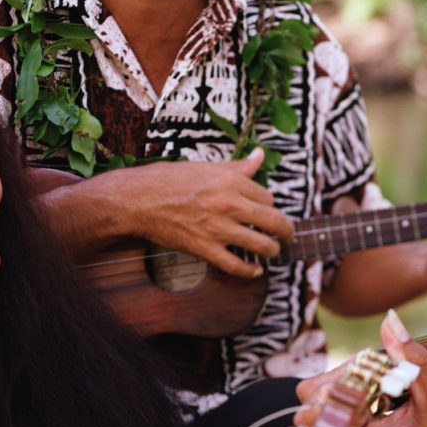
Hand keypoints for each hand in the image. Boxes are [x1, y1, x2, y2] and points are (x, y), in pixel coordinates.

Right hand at [105, 148, 293, 276]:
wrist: (137, 200)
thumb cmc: (168, 180)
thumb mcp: (206, 167)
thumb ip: (237, 166)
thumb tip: (259, 156)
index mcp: (231, 181)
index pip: (267, 197)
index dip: (269, 205)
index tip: (266, 210)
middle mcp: (229, 204)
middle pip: (273, 221)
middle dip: (286, 230)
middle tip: (288, 234)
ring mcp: (217, 228)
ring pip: (261, 245)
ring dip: (273, 250)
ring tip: (274, 251)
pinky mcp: (204, 248)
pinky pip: (235, 265)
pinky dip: (249, 271)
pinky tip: (256, 270)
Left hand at [297, 310, 426, 426]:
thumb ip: (411, 359)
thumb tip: (390, 321)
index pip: (319, 404)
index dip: (339, 378)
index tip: (368, 369)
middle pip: (313, 411)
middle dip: (338, 384)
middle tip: (373, 376)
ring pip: (325, 420)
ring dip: (348, 398)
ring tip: (383, 391)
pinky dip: (357, 412)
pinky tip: (386, 406)